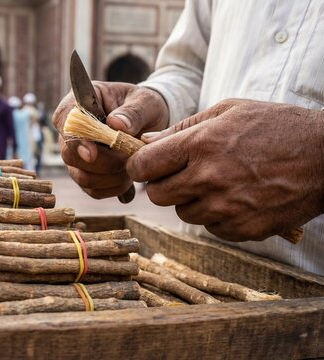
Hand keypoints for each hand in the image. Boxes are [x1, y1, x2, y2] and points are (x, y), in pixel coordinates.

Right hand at [52, 82, 168, 198]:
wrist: (150, 123)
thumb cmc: (143, 106)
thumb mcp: (145, 101)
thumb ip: (132, 112)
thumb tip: (116, 124)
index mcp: (78, 103)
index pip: (64, 121)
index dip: (75, 140)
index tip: (92, 154)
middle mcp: (71, 132)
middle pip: (70, 155)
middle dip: (102, 162)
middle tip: (129, 156)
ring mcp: (76, 155)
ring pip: (81, 176)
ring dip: (111, 177)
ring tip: (133, 166)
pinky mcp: (86, 174)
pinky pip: (93, 190)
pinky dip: (114, 188)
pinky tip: (129, 178)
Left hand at [127, 99, 323, 240]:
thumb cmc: (276, 127)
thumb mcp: (228, 111)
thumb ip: (182, 127)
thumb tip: (144, 141)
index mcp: (200, 145)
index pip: (143, 166)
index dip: (140, 166)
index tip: (147, 166)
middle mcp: (208, 178)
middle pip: (157, 195)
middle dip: (164, 184)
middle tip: (185, 173)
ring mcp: (226, 207)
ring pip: (183, 213)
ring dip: (193, 200)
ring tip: (219, 182)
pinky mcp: (243, 229)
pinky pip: (211, 227)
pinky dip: (217, 216)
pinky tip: (237, 197)